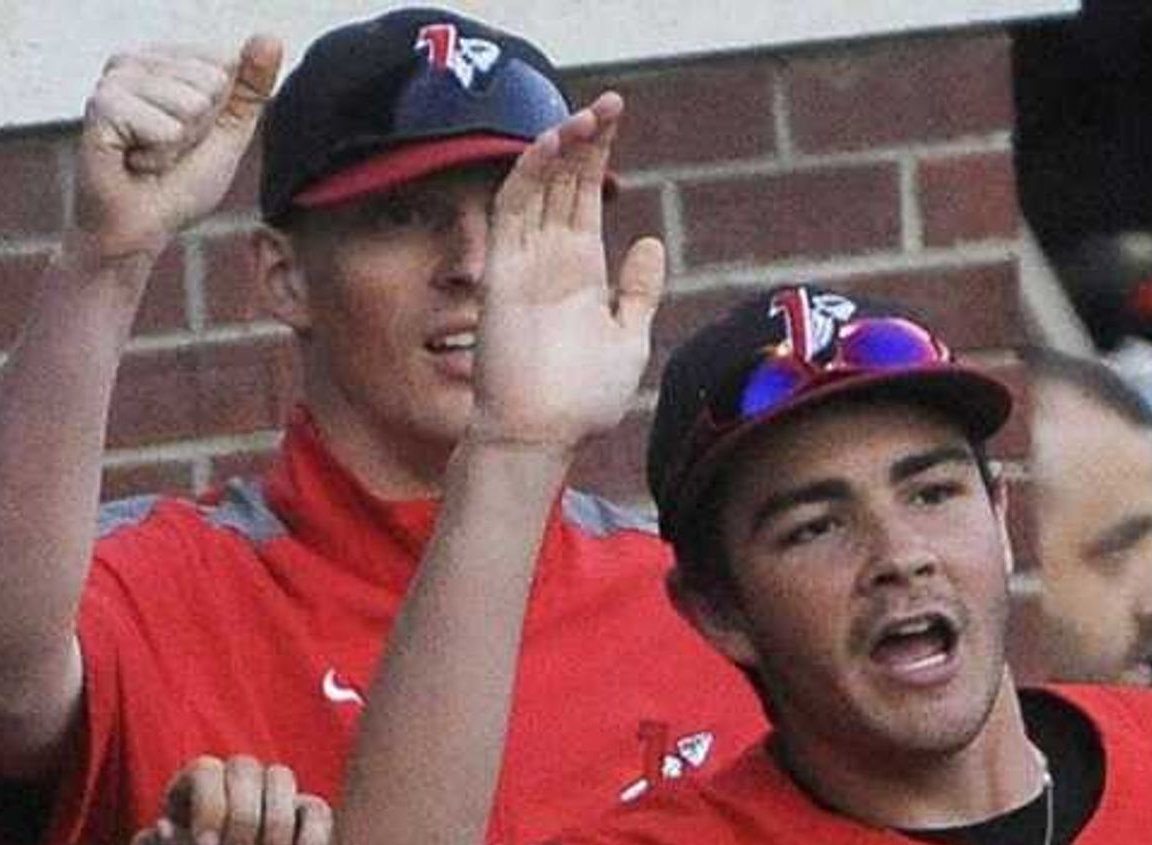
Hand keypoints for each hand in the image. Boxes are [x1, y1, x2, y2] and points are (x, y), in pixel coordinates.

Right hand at [71, 34, 284, 265]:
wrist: (136, 230)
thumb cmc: (177, 184)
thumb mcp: (227, 134)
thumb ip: (250, 89)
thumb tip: (270, 37)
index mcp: (163, 59)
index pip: (225, 64)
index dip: (218, 115)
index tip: (186, 139)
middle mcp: (134, 59)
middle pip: (210, 83)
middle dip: (198, 131)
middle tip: (166, 152)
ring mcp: (113, 79)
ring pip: (190, 104)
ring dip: (177, 147)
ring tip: (148, 157)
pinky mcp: (102, 105)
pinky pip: (165, 128)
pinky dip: (158, 157)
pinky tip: (133, 162)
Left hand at [129, 755, 336, 844]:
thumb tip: (163, 828)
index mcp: (194, 791)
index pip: (206, 771)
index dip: (208, 805)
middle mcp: (235, 785)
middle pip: (245, 767)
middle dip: (242, 814)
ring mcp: (274, 799)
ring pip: (281, 778)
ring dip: (276, 823)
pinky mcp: (308, 822)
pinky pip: (317, 811)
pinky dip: (309, 842)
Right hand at [470, 95, 667, 454]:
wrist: (541, 433)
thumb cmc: (583, 399)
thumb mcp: (628, 339)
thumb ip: (638, 290)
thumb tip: (650, 241)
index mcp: (581, 269)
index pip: (587, 195)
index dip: (600, 155)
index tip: (617, 116)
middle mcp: (551, 257)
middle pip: (565, 180)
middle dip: (586, 140)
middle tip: (611, 103)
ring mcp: (524, 259)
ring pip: (539, 185)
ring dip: (561, 148)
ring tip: (588, 117)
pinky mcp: (501, 269)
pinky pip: (511, 208)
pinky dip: (528, 173)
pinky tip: (551, 144)